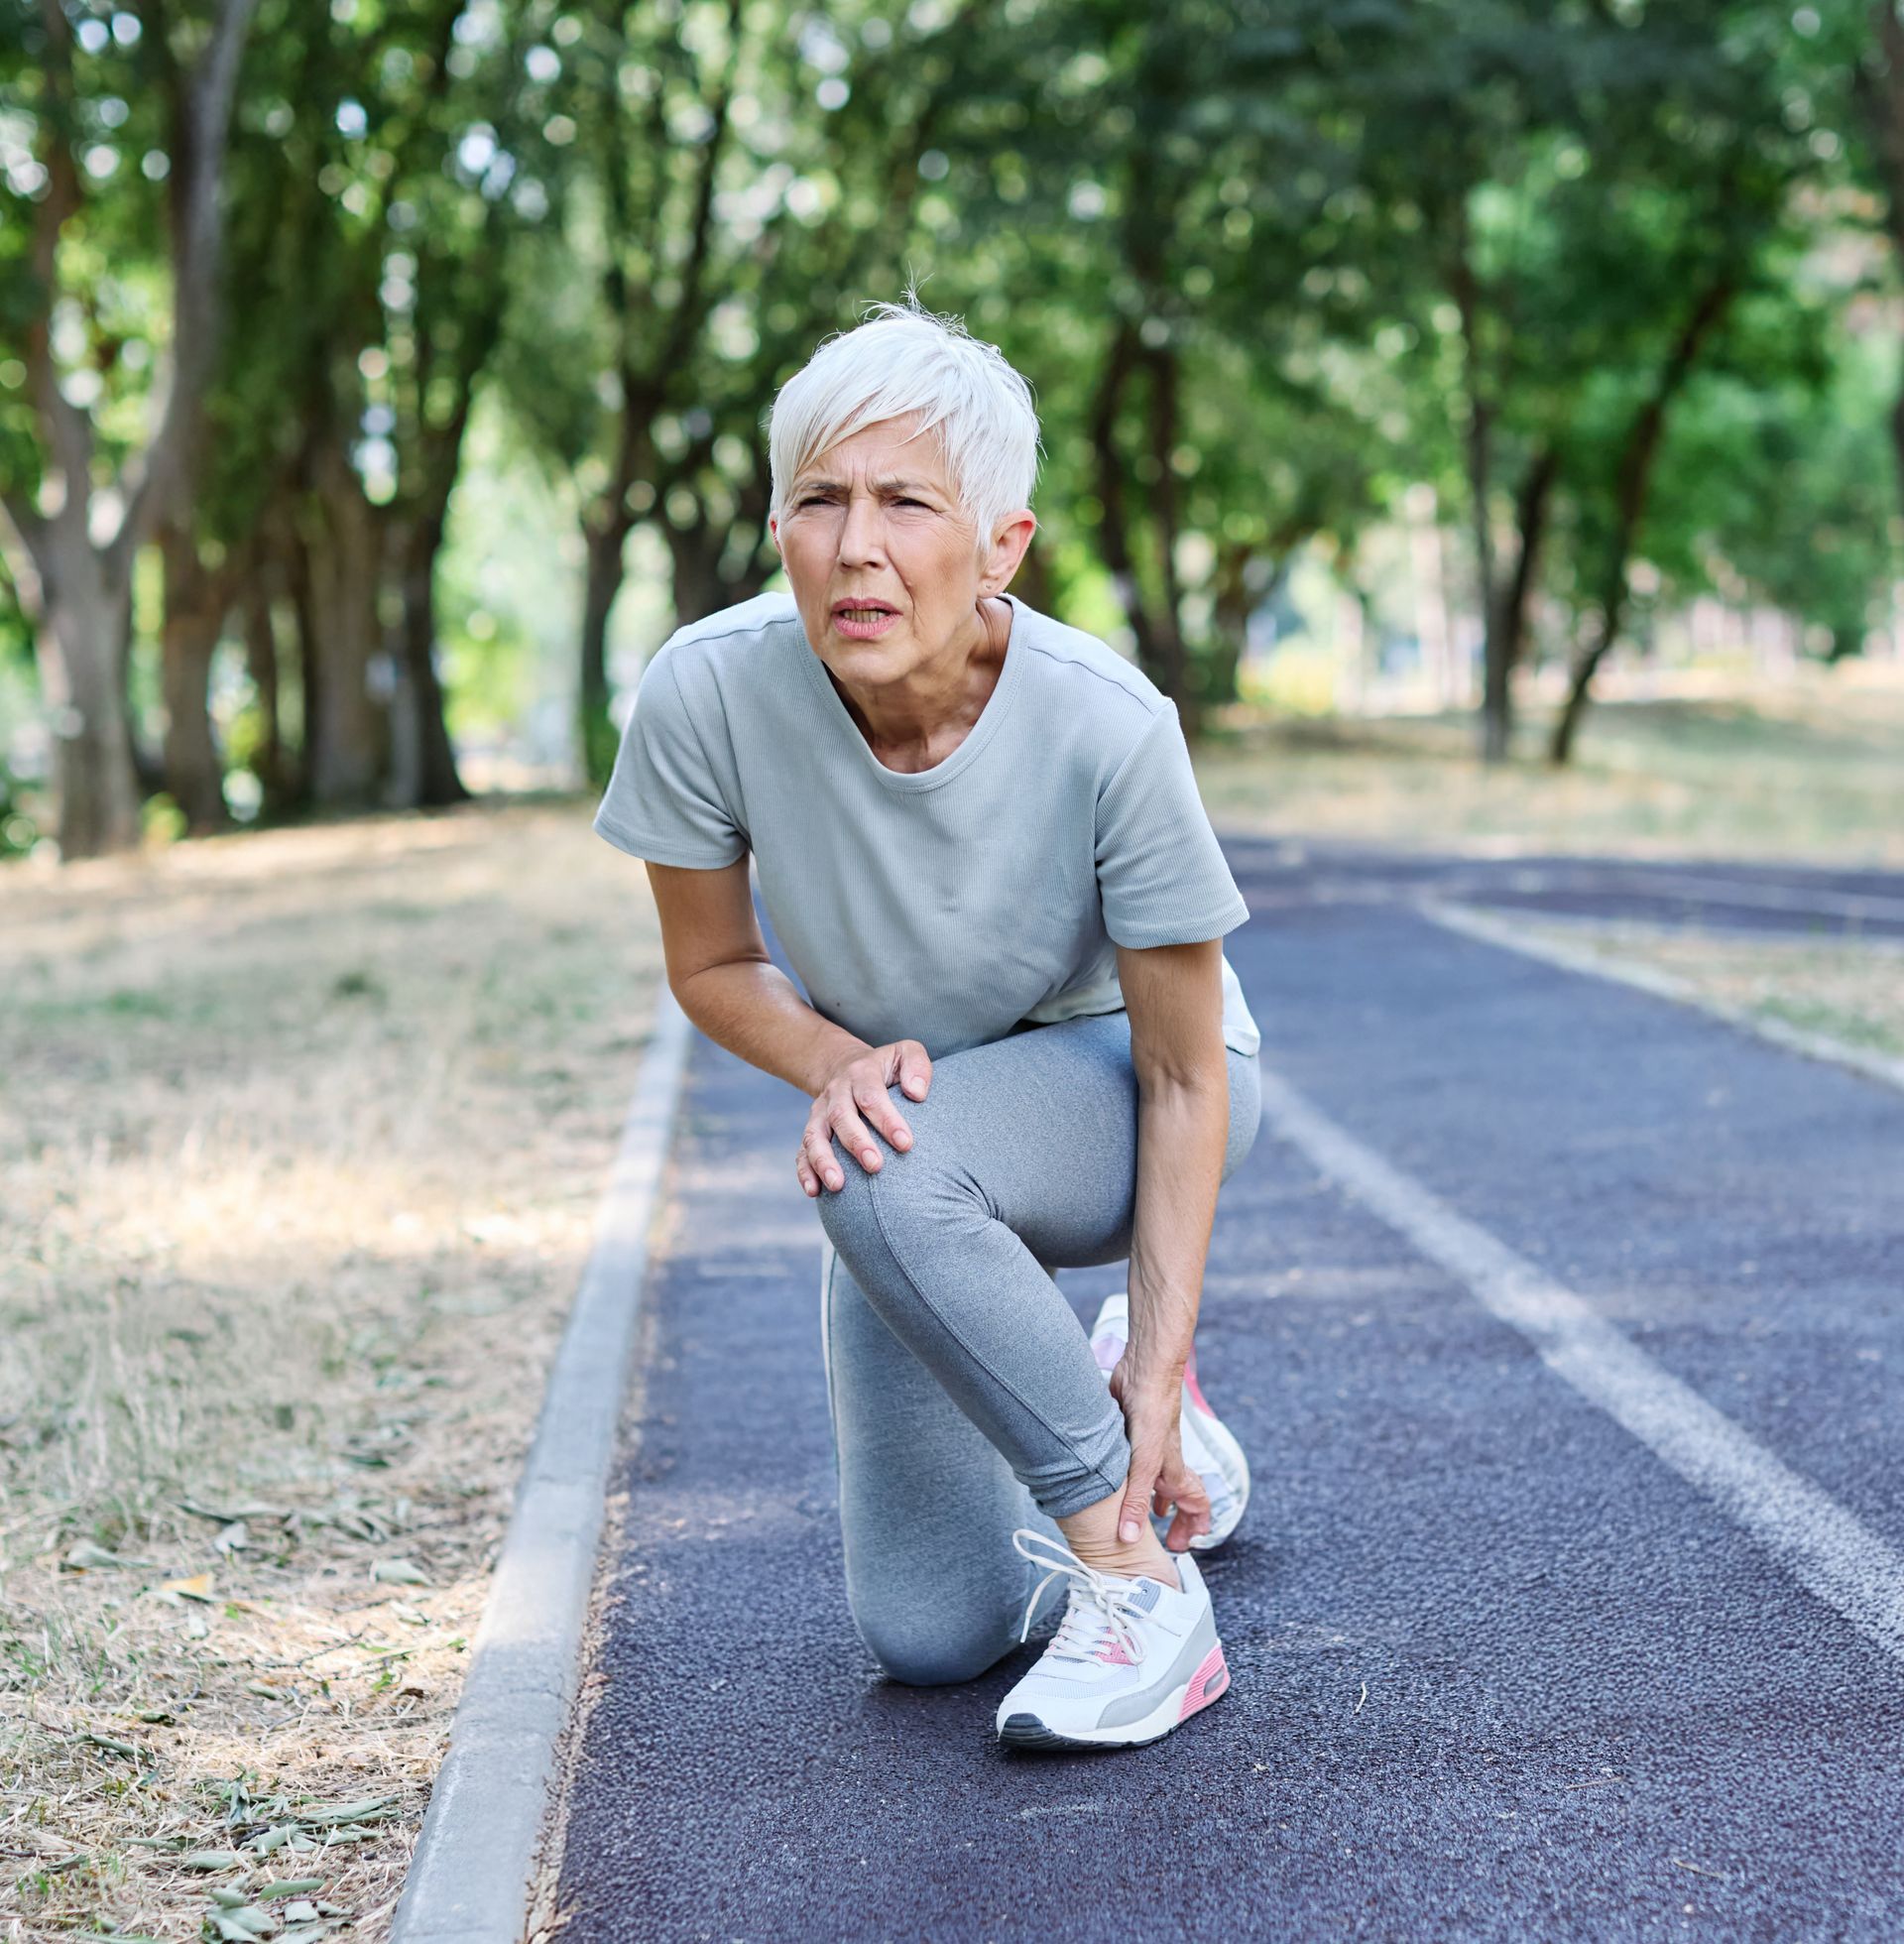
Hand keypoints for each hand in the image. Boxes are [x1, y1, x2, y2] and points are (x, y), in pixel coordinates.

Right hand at [796, 1038, 932, 1197]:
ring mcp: (820, 1113)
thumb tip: (917, 1093)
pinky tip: (814, 1191)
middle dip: (857, 1143)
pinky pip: (802, 1151)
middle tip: (875, 1166)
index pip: (872, 1096)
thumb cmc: (887, 1067)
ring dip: (824, 1161)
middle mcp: (837, 1093)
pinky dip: (805, 1171)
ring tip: (837, 1185)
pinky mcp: (813, 1131)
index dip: (887, 1120)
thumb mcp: (906, 1053)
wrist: (847, 1066)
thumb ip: (917, 1066)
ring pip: (815, 1136)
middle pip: (841, 1117)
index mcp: (862, 1074)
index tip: (906, 1144)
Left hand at [1107, 1359, 1209, 1552]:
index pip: (1196, 1503)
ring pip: (1157, 1478)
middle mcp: (1163, 1462)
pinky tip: (1116, 1478)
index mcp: (1174, 1472)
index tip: (1187, 1545)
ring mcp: (1147, 1447)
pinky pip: (1134, 1461)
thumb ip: (1135, 1501)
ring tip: (1149, 1515)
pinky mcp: (1129, 1434)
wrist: (1144, 1373)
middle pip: (1179, 1495)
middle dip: (1178, 1518)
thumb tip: (1129, 1538)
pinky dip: (1130, 1475)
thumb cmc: (1153, 1415)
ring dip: (1155, 1497)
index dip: (1195, 1525)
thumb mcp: (1143, 1464)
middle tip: (1169, 1540)